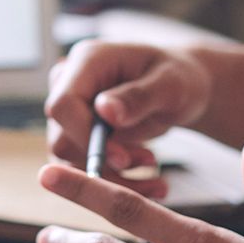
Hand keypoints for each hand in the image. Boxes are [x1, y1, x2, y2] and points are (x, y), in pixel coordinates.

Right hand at [45, 40, 211, 197]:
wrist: (181, 88)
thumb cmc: (178, 77)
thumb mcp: (171, 84)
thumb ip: (138, 96)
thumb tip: (105, 111)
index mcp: (87, 61)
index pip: (63, 105)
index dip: (85, 136)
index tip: (123, 158)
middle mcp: (69, 84)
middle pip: (62, 137)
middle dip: (104, 161)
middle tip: (149, 161)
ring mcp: (71, 110)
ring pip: (70, 160)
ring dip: (111, 175)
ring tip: (153, 165)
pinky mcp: (77, 134)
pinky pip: (83, 168)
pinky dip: (114, 181)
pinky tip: (147, 178)